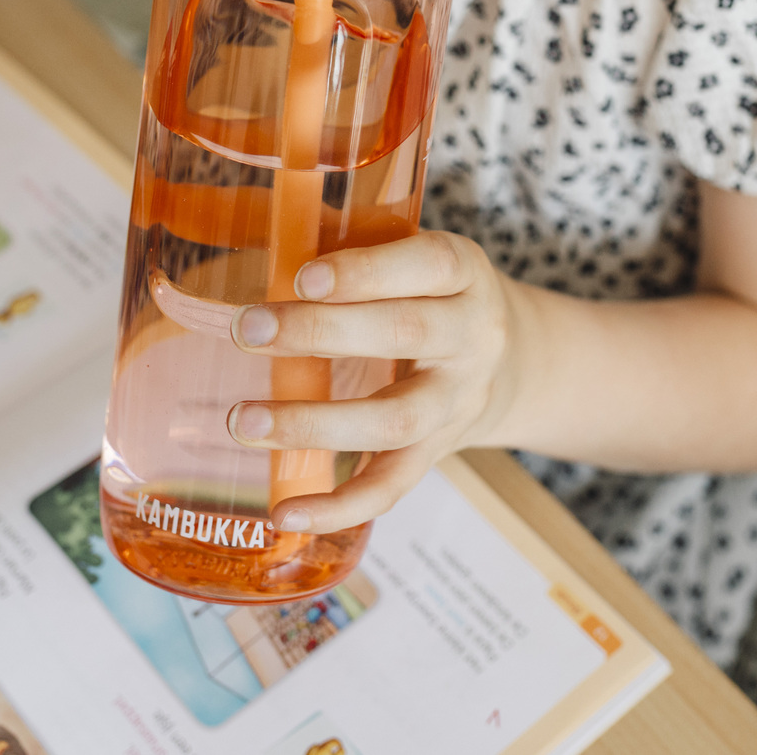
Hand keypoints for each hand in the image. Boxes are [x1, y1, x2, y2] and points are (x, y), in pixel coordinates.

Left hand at [226, 231, 535, 533]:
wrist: (512, 363)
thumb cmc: (435, 296)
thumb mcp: (417, 259)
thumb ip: (357, 249)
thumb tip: (266, 244)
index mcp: (464, 273)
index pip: (428, 264)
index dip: (366, 271)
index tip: (303, 277)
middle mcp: (471, 336)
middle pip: (405, 333)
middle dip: (320, 332)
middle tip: (247, 331)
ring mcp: (457, 401)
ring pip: (395, 418)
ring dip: (315, 422)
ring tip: (244, 419)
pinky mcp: (437, 452)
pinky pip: (393, 485)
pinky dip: (339, 505)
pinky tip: (286, 512)